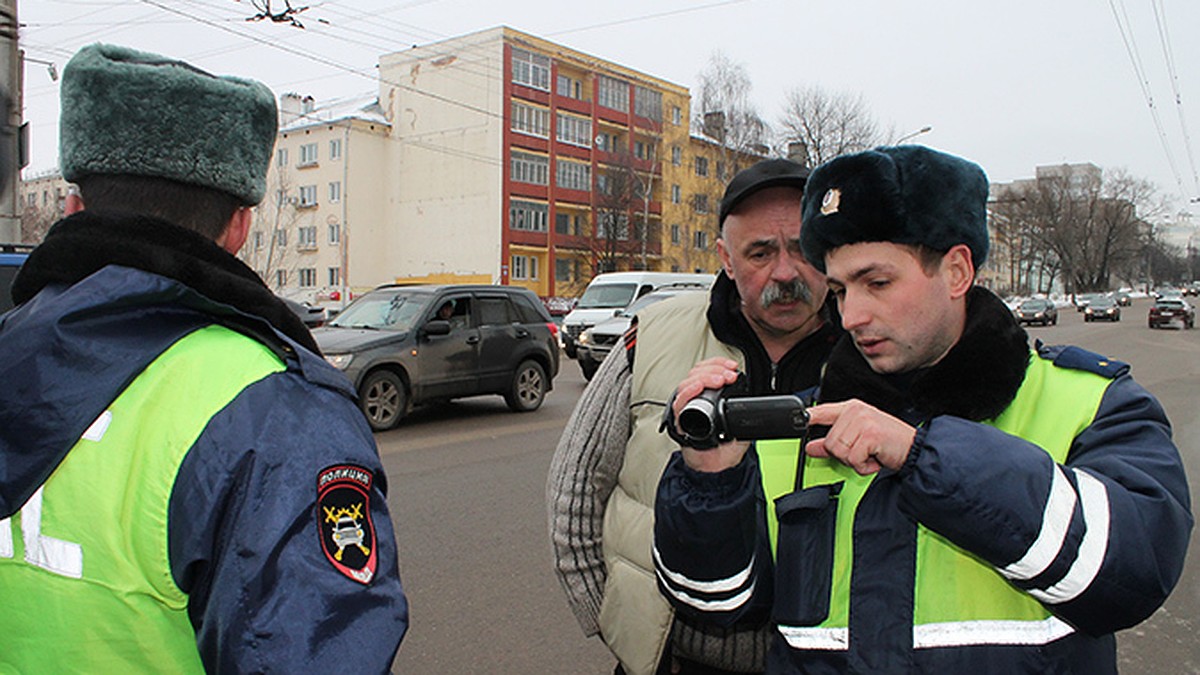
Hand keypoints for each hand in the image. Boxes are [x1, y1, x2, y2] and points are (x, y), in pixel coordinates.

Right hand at [672, 358, 747, 472]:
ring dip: (704, 378)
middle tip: (728, 375)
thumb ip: (743, 409)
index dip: (718, 363)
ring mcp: (686, 408)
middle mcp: (694, 398)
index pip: (706, 369)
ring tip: (719, 380)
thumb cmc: (725, 444)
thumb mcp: (739, 420)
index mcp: (706, 394)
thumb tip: (754, 400)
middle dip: (715, 369)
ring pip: (687, 383)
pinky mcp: (680, 420)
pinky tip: (698, 387)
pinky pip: (679, 402)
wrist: (717, 465)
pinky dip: (688, 392)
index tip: (732, 366)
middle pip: (696, 373)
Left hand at [804, 400, 916, 474]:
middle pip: (829, 441)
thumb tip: (811, 447)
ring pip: (838, 450)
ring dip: (854, 461)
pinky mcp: (869, 434)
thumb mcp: (858, 440)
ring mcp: (862, 421)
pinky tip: (875, 458)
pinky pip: (852, 458)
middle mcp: (855, 411)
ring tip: (869, 454)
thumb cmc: (888, 443)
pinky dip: (864, 466)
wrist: (914, 449)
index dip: (806, 417)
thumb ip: (833, 442)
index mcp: (851, 408)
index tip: (795, 420)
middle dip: (844, 455)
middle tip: (863, 452)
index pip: (822, 411)